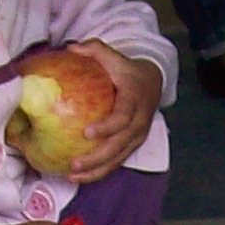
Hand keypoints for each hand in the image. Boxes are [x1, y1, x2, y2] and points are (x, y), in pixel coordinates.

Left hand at [60, 42, 161, 183]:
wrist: (152, 83)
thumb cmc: (128, 71)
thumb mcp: (115, 57)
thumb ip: (95, 50)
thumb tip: (71, 48)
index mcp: (135, 100)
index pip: (123, 117)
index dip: (108, 127)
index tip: (87, 133)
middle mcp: (139, 122)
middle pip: (119, 145)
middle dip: (97, 158)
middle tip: (74, 164)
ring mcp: (137, 136)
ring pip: (118, 159)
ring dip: (96, 171)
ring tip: (73, 176)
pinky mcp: (132, 145)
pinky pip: (116, 162)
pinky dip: (99, 172)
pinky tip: (79, 177)